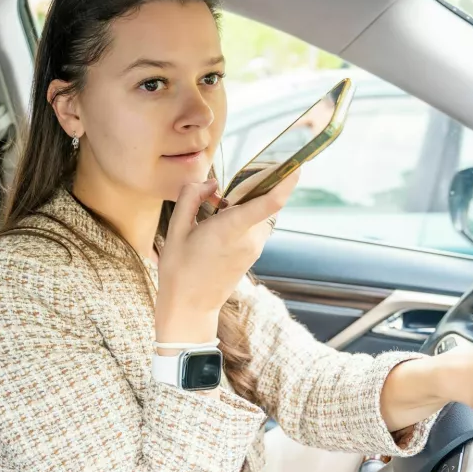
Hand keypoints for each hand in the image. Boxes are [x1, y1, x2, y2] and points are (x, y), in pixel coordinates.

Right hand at [155, 171, 299, 344]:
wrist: (190, 306)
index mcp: (230, 229)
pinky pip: (257, 225)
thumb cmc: (179, 269)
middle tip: (230, 186)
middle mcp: (249, 239)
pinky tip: (223, 223)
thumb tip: (212, 183)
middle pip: (266, 202)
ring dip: (249, 203)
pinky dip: (247, 216)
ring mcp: (254, 248)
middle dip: (256, 186)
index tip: (296, 165)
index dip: (286, 182)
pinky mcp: (254, 254)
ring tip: (220, 209)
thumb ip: (192, 197)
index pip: (269, 203)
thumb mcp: (176, 229)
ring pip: (262, 213)